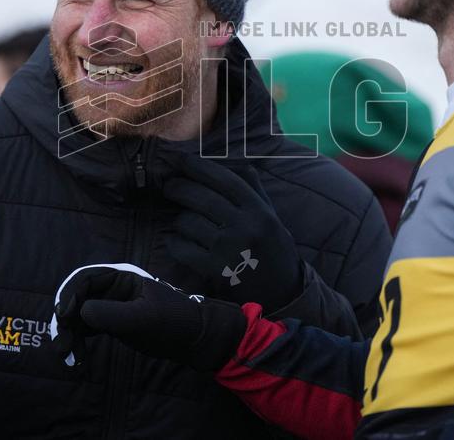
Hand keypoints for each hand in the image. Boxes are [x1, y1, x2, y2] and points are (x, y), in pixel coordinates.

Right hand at [53, 267, 245, 371]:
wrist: (193, 339)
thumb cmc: (173, 321)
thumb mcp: (143, 318)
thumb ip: (112, 313)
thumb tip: (80, 312)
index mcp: (121, 278)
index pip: (85, 279)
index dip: (70, 295)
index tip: (65, 317)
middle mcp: (112, 289)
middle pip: (76, 299)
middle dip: (66, 321)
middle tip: (61, 345)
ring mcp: (110, 306)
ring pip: (78, 317)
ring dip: (70, 336)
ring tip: (69, 359)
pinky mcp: (111, 324)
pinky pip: (86, 330)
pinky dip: (79, 344)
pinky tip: (77, 362)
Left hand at [161, 154, 303, 310]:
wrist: (284, 294)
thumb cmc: (274, 251)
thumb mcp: (272, 218)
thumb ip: (255, 192)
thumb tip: (239, 165)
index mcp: (259, 210)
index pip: (225, 180)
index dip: (200, 167)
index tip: (181, 159)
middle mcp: (246, 226)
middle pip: (202, 197)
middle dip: (179, 187)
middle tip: (169, 185)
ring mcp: (229, 248)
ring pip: (189, 222)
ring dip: (179, 219)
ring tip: (180, 220)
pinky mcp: (216, 270)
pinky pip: (183, 248)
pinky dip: (175, 242)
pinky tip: (176, 241)